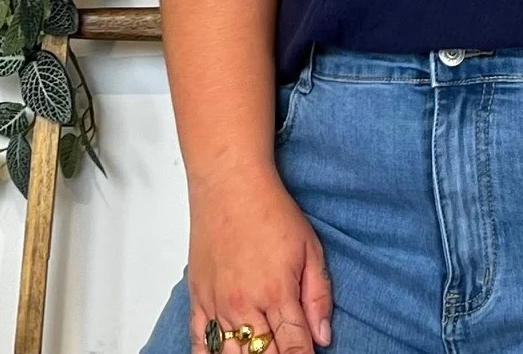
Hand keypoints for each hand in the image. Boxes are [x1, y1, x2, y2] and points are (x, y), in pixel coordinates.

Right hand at [187, 166, 332, 351]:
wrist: (231, 186)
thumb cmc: (271, 211)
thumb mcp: (310, 248)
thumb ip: (318, 295)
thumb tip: (323, 336)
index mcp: (277, 292)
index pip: (294, 348)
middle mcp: (244, 305)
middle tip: (288, 352)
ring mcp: (218, 305)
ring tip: (262, 351)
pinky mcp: (198, 300)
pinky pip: (199, 344)